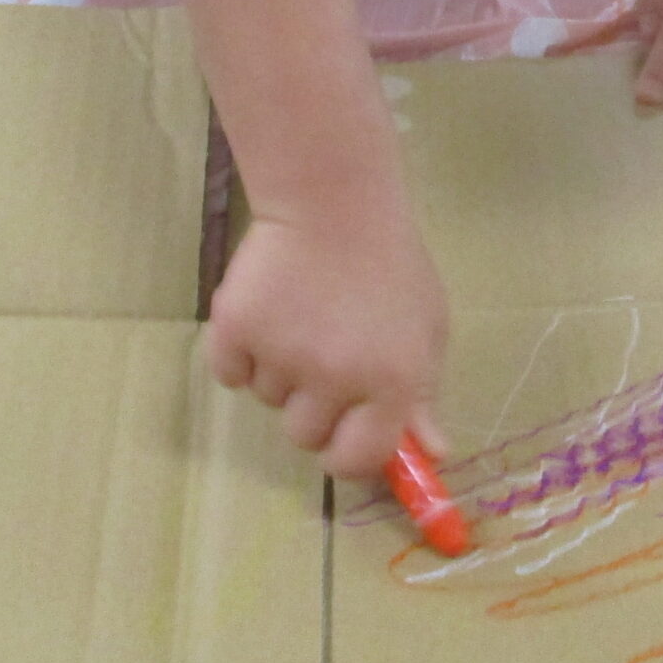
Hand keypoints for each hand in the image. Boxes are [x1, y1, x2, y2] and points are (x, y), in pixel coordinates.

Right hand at [206, 203, 450, 480]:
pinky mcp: (235, 329)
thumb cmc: (389, 265)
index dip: (347, 455)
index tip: (343, 437)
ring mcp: (282, 355)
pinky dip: (239, 353)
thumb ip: (422, 397)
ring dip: (279, 372)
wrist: (332, 201)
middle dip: (312, 408)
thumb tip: (433, 454)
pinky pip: (229, 372)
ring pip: (267, 399)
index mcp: (391, 383)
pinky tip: (267, 313)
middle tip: (323, 356)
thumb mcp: (426, 330)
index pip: (357, 461)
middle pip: (304, 437)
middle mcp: (335, 377)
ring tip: (300, 317)